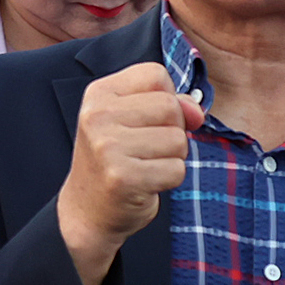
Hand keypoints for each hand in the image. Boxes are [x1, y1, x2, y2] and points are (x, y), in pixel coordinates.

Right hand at [57, 63, 204, 284]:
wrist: (87, 210)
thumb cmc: (116, 160)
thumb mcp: (134, 121)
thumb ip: (170, 104)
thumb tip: (197, 112)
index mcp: (99, 94)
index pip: (156, 74)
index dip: (166, 97)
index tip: (148, 119)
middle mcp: (98, 116)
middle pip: (170, 107)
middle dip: (171, 130)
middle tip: (146, 148)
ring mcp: (108, 147)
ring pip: (177, 140)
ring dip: (172, 157)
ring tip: (145, 165)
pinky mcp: (123, 177)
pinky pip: (176, 170)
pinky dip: (169, 180)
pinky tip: (145, 183)